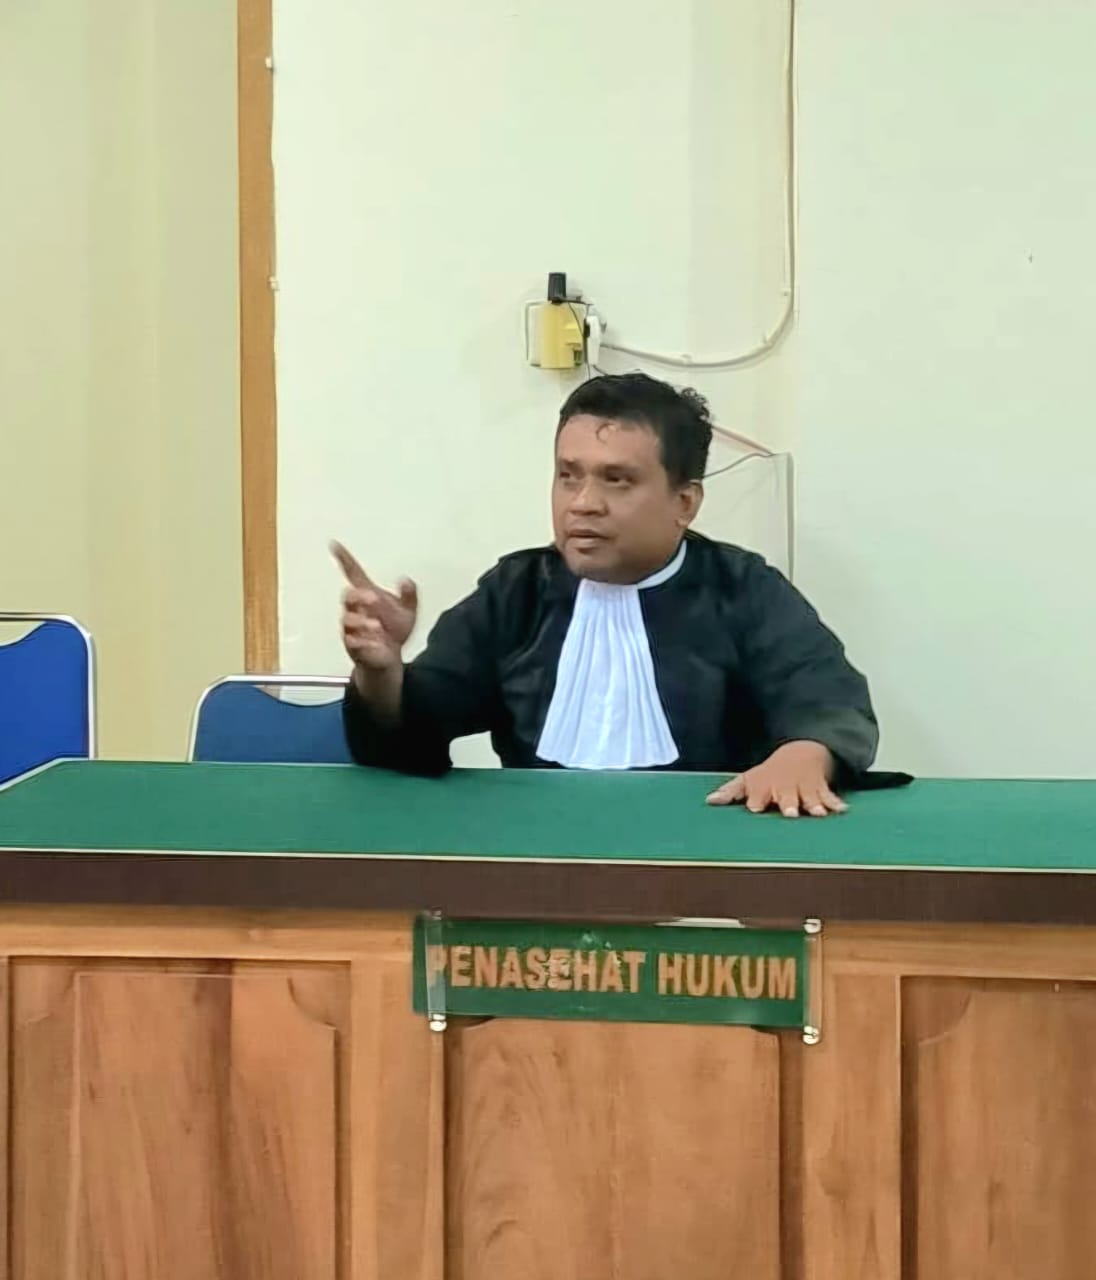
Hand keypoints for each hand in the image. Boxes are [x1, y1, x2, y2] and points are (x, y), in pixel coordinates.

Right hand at [332, 541, 417, 672]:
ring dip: (361, 622)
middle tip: (373, 600)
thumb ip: (409, 595)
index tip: (335, 545)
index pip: (352, 573)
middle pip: (348, 596)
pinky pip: (351, 642)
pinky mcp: (353, 645)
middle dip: (358, 597)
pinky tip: (374, 643)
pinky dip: (362, 642)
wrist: (390, 657)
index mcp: (367, 595)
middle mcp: (356, 609)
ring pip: (347, 620)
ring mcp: (352, 627)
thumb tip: (406, 580)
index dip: (344, 559)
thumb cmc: (394, 630)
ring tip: (377, 627)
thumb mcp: (408, 611)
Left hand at [706, 741, 847, 818]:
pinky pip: (830, 796)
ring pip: (809, 797)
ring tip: (818, 814)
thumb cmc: (770, 773)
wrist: (801, 753)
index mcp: (765, 786)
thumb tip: (709, 801)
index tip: (756, 808)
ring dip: (814, 805)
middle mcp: (784, 787)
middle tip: (790, 813)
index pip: (759, 794)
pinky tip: (842, 810)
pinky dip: (836, 803)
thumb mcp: (748, 779)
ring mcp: (803, 787)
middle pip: (786, 795)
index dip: (758, 800)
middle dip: (789, 803)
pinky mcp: (820, 788)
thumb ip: (730, 792)